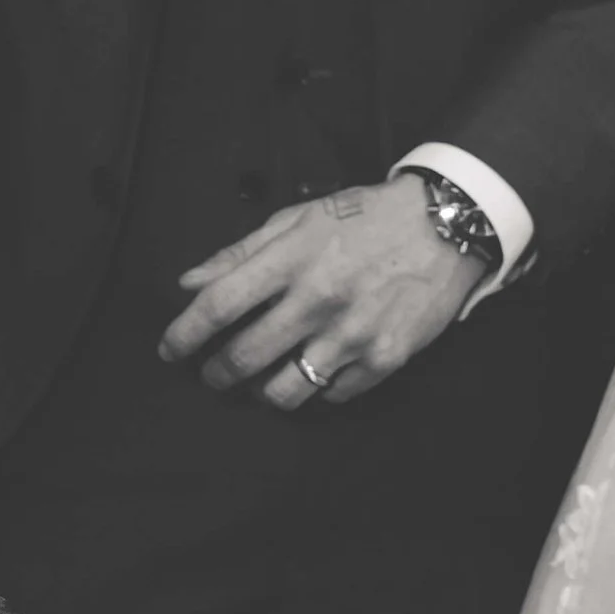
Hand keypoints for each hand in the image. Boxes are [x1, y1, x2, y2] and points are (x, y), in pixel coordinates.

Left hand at [160, 182, 490, 413]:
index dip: (183, 334)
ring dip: (262, 392)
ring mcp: (352, 335)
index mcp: (292, 259)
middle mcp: (318, 299)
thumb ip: (241, 252)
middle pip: (244, 357)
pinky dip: (316, 389)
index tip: (169, 350)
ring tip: (261, 381)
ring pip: (283, 392)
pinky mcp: (384, 359)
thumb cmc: (366, 218)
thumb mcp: (300, 218)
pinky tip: (314, 371)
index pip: (219, 305)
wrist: (445, 227)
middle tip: (213, 374)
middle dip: (216, 374)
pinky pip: (332, 395)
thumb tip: (189, 283)